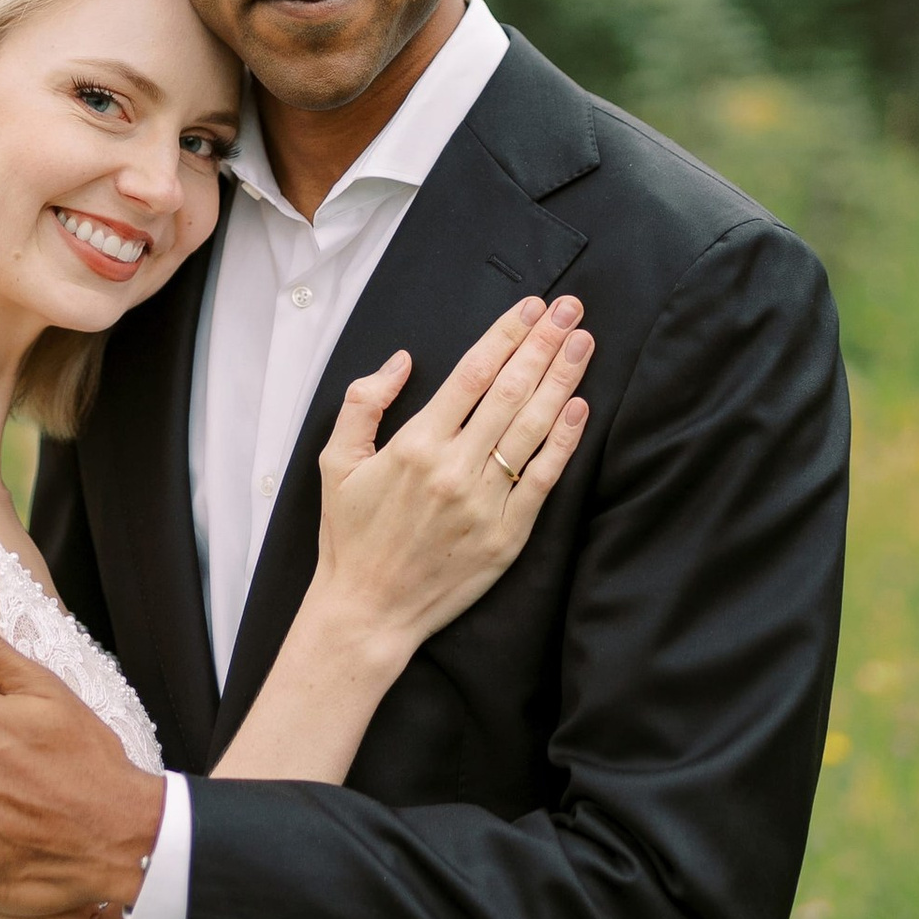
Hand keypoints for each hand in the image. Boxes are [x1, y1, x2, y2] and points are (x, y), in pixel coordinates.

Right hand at [314, 292, 590, 656]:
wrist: (368, 611)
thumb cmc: (350, 535)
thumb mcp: (336, 462)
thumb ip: (362, 403)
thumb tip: (401, 360)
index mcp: (415, 444)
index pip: (473, 373)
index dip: (506, 334)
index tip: (531, 307)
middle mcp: (454, 469)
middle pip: (511, 391)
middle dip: (544, 344)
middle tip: (570, 310)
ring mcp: (485, 503)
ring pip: (533, 428)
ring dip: (562, 380)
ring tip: (582, 344)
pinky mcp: (507, 535)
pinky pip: (543, 479)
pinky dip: (564, 441)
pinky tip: (578, 408)